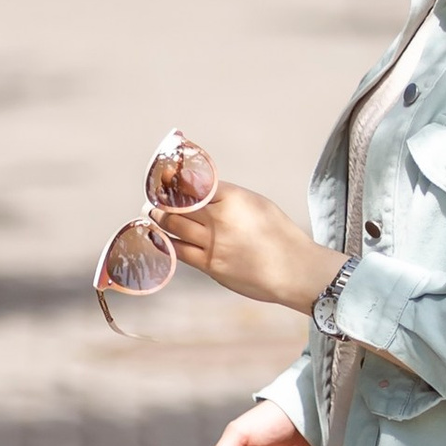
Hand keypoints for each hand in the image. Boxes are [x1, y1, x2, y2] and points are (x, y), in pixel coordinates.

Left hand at [160, 180, 345, 314]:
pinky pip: (179, 251)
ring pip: (175, 226)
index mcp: (234, 197)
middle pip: (179, 204)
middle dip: (161, 199)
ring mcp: (214, 243)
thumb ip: (229, 198)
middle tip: (153, 197)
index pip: (195, 183)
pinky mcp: (211, 265)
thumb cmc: (279, 234)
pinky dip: (166, 242)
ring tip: (152, 213)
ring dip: (159, 218)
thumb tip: (202, 193)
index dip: (175, 179)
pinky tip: (160, 237)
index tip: (164, 176)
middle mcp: (220, 218)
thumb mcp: (257, 204)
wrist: (293, 269)